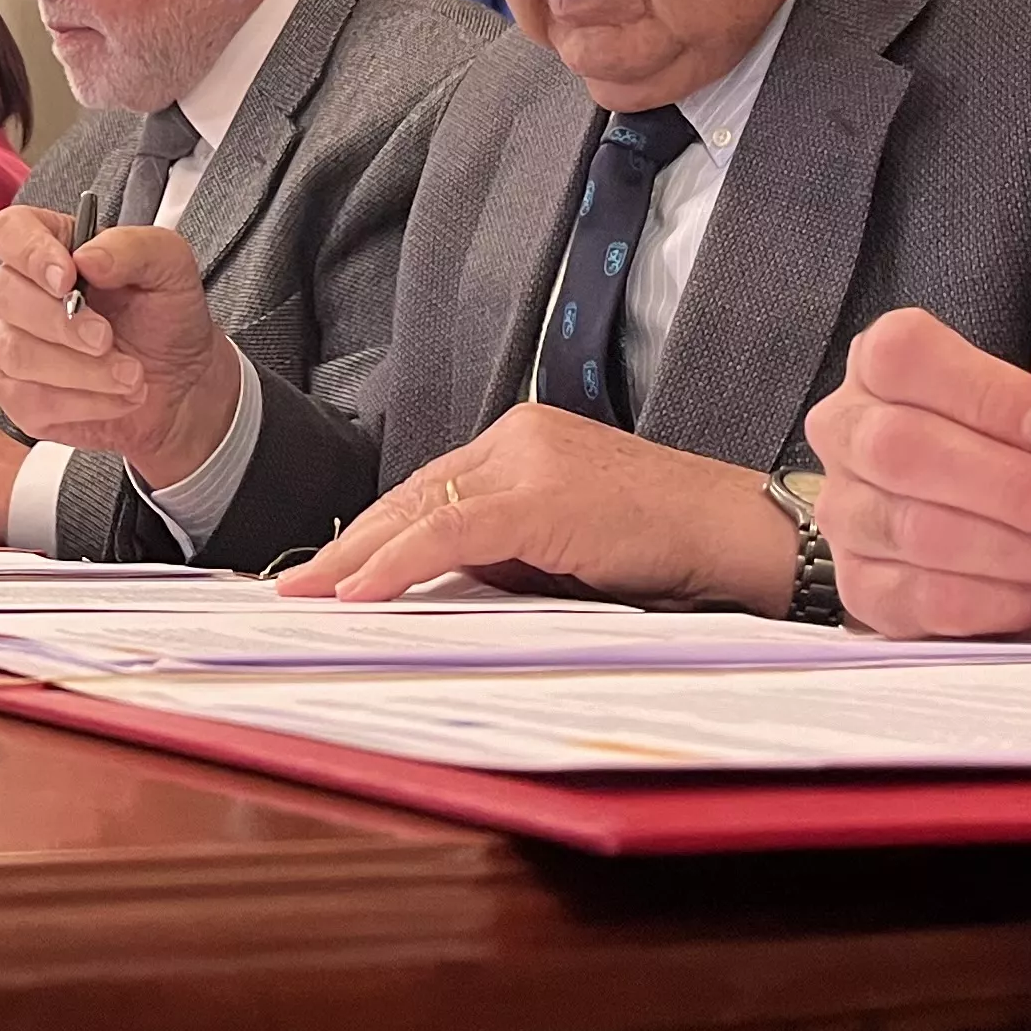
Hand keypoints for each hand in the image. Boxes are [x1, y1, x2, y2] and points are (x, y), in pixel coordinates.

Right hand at [0, 208, 243, 487]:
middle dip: (63, 323)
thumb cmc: (167, 317)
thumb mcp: (170, 267)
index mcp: (53, 246)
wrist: (182, 383)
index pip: (11, 231)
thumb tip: (87, 257)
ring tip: (131, 374)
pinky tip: (117, 395)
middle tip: (107, 338)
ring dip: (84, 370)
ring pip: (17, 354)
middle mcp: (23, 292)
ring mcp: (14, 345)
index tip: (68, 277)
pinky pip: (32, 400)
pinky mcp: (19, 396)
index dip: (30, 252)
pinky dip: (86, 402)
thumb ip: (133, 248)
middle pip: (5, 294)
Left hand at [279, 404, 796, 610]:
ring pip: (418, 509)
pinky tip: (358, 591)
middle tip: (295, 586)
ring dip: (355, 558)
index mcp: (525, 439)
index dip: (376, 533)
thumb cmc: (666, 546)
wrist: (736, 531)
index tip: (332, 569)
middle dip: (350, 545)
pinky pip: (445, 532)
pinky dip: (396, 563)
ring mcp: (527, 459)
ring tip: (306, 594)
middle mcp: (518, 436)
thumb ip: (508, 549)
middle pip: (412, 495)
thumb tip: (443, 581)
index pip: (430, 490)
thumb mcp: (569, 544)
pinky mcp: (538, 497)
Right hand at [805, 309, 1030, 637]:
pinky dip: (1005, 602)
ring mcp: (846, 513)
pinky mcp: (861, 589)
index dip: (988, 395)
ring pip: (914, 530)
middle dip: (1012, 488)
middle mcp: (849, 429)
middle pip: (901, 448)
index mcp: (888, 361)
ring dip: (1022, 552)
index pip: (906, 356)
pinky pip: (922, 600)